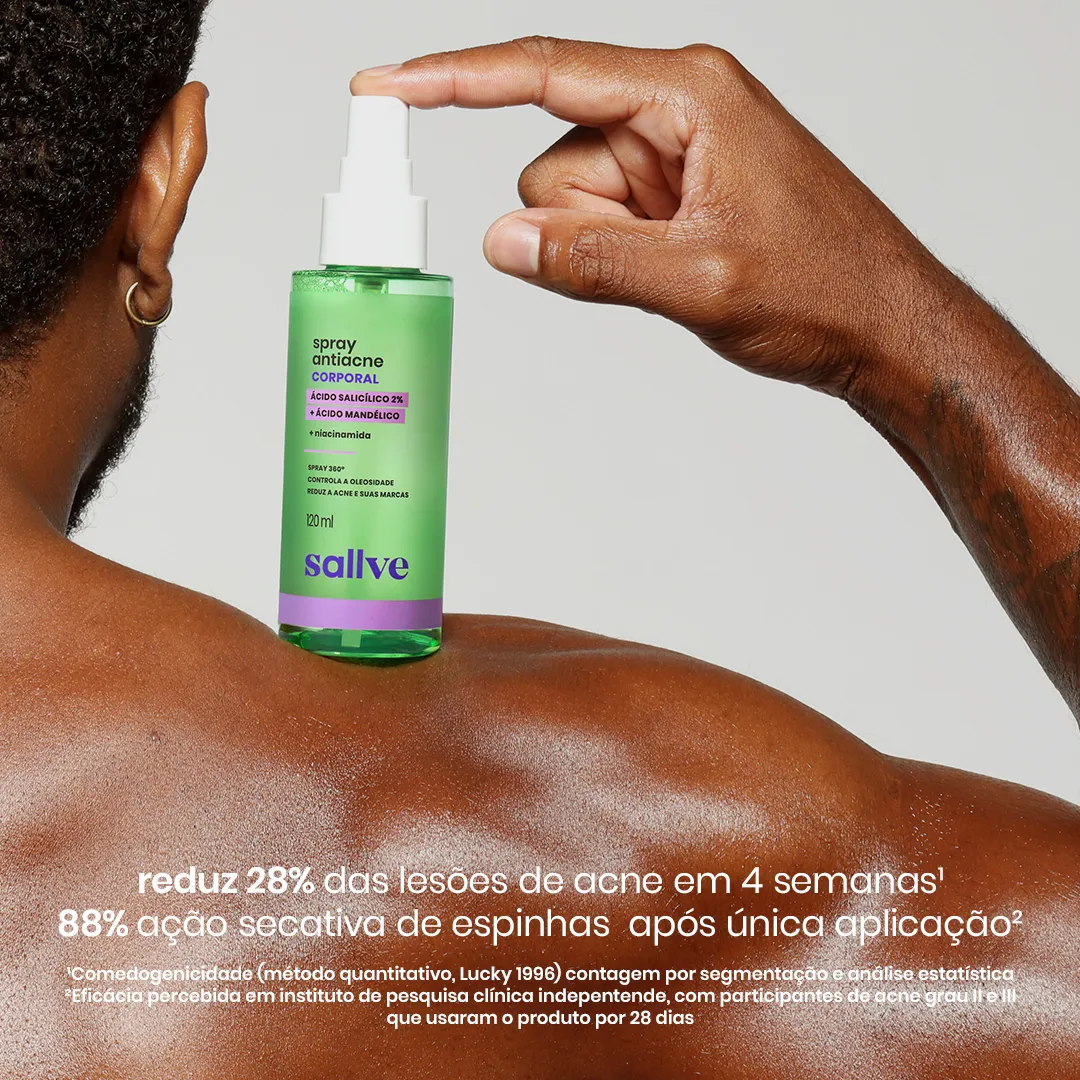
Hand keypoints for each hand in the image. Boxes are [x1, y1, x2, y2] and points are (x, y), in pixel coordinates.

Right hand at [353, 37, 943, 396]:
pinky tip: (676, 270)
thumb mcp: (699, 278)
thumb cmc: (823, 286)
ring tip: (680, 268)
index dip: (453, 80)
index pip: (543, 70)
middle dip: (577, 224)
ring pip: (571, 199)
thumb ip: (591, 260)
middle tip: (655, 261)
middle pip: (552, 156)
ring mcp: (672, 154)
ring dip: (601, 248)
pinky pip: (599, 222)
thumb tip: (500, 240)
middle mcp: (674, 108)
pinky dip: (615, 256)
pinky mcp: (673, 192)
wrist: (882, 324)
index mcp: (687, 93)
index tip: (384, 86)